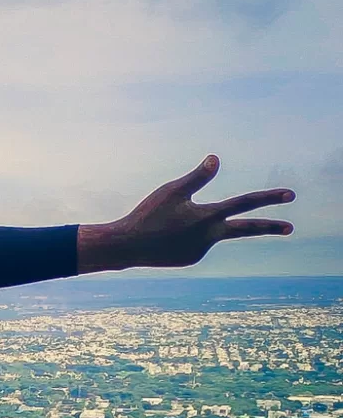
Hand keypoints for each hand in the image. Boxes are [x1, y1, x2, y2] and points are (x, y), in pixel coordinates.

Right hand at [78, 156, 294, 272]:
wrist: (127, 246)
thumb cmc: (148, 214)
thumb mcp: (172, 190)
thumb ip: (198, 177)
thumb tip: (216, 159)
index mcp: (208, 216)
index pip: (245, 203)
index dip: (269, 197)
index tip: (290, 195)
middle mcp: (210, 235)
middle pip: (246, 229)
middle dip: (269, 227)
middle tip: (290, 227)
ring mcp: (201, 250)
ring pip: (207, 231)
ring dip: (192, 224)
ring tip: (165, 225)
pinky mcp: (191, 259)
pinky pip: (194, 243)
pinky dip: (184, 236)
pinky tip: (163, 237)